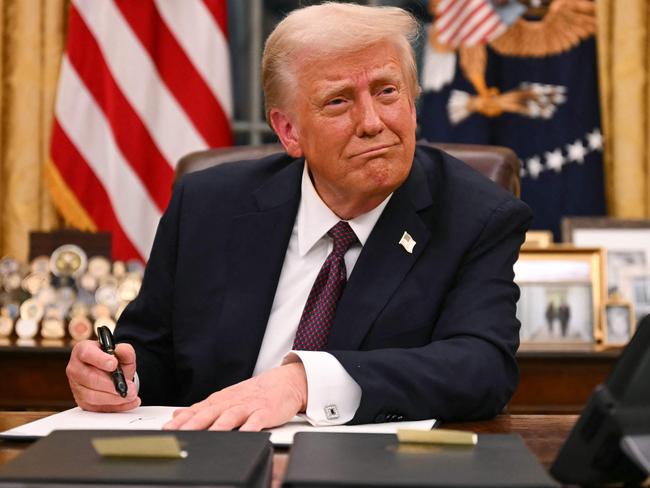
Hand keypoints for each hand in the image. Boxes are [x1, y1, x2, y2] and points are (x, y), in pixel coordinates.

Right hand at [66, 339, 139, 411]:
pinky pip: (97, 408)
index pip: (86, 354)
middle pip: (90, 378)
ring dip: (114, 398)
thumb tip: (121, 350)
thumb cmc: (111, 360)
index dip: (100, 359)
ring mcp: (77, 387)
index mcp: (82, 351)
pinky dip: (116, 407)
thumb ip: (124, 350)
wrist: (109, 372)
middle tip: (128, 387)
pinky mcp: (82, 401)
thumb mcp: (121, 352)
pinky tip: (129, 403)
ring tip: (130, 395)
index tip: (114, 364)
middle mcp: (76, 368)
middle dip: (111, 385)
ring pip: (92, 396)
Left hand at [163, 362, 307, 431]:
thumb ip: (202, 408)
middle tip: (178, 435)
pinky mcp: (265, 412)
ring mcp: (248, 407)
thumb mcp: (226, 398)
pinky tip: (243, 435)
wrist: (285, 382)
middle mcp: (231, 402)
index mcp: (220, 400)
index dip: (180, 421)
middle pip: (209, 414)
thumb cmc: (255, 393)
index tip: (166, 431)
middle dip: (192, 425)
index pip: (196, 411)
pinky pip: (256, 421)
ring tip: (207, 438)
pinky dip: (249, 429)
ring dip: (217, 427)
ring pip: (230, 417)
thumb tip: (177, 415)